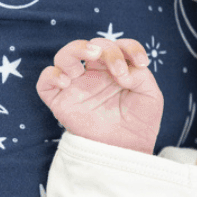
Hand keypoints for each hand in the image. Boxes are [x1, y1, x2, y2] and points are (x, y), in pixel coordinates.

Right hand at [36, 37, 163, 153]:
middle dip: (107, 50)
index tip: (141, 63)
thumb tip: (121, 70)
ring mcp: (76, 87)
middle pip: (92, 45)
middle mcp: (94, 74)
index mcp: (115, 69)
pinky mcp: (61, 102)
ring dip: (76, 49)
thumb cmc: (140, 123)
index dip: (130, 47)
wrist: (128, 151)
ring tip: (91, 57)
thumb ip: (140, 76)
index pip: (118, 46)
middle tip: (118, 70)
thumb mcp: (151, 96)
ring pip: (65, 56)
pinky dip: (51, 75)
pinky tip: (67, 81)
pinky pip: (45, 82)